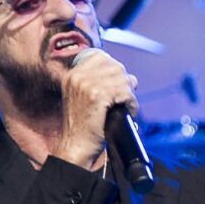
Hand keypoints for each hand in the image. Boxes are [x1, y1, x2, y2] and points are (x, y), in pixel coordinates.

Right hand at [55, 48, 137, 169]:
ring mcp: (86, 84)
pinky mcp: (97, 95)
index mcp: (73, 75)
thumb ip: (101, 84)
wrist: (76, 146)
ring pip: (122, 78)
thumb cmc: (84, 127)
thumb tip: (131, 78)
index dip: (114, 69)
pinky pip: (125, 92)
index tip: (118, 84)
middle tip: (125, 99)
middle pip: (115, 66)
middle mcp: (77, 76)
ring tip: (126, 107)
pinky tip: (128, 112)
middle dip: (125, 83)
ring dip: (129, 94)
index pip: (100, 56)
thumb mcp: (85, 99)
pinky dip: (131, 103)